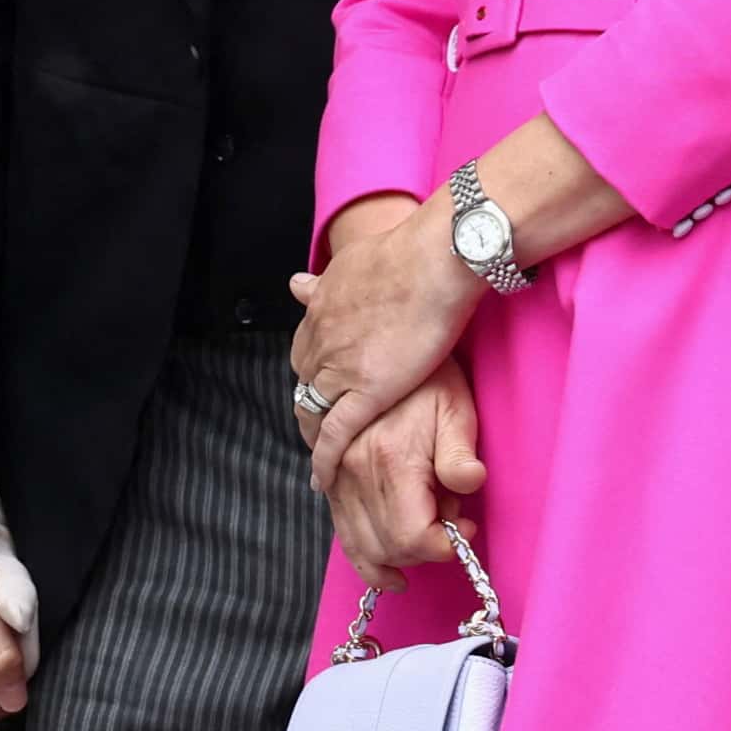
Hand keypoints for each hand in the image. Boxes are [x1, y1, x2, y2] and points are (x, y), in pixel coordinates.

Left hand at [288, 194, 473, 479]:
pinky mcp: (366, 391)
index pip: (305, 354)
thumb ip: (325, 281)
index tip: (319, 391)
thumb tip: (297, 283)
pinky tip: (324, 478)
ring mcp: (340, 368)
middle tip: (318, 431)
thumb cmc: (408, 252)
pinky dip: (326, 458)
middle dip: (310, 408)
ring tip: (320, 460)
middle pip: (306, 386)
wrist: (433, 257)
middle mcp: (321, 342)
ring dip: (314, 438)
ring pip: (315, 413)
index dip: (313, 376)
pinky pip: (336, 433)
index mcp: (320, 313)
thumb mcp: (351, 261)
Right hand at [327, 366, 484, 573]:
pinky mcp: (332, 474)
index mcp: (391, 461)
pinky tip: (381, 561)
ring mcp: (339, 475)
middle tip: (449, 531)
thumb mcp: (456, 409)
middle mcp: (356, 473)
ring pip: (358, 543)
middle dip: (421, 553)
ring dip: (389, 561)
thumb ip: (460, 454)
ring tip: (417, 559)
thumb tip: (468, 485)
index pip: (412, 537)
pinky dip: (360, 551)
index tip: (464, 530)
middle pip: (385, 546)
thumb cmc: (430, 378)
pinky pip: (340, 526)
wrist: (386, 344)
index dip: (443, 547)